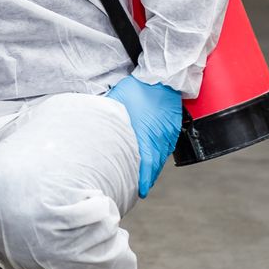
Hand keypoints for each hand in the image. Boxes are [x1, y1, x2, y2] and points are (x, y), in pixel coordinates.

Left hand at [106, 76, 183, 198]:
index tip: (141, 193)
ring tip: (147, 177)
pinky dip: (161, 154)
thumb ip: (109, 120)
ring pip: (162, 155)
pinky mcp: (173, 126)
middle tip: (140, 189)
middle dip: (148, 178)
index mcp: (145, 134)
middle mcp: (158, 136)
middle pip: (155, 163)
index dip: (144, 180)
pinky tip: (155, 157)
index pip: (146, 164)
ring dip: (154, 167)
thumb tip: (95, 130)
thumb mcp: (116, 103)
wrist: (161, 76)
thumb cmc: (136, 88)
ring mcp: (167, 131)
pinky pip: (167, 145)